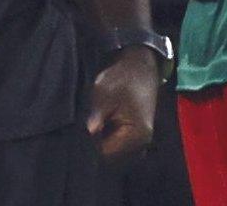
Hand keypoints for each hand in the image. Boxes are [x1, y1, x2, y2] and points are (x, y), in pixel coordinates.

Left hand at [86, 46, 157, 162]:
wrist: (139, 67)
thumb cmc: (122, 79)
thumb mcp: (104, 93)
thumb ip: (97, 115)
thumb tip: (89, 132)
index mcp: (137, 135)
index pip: (105, 155)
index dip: (90, 145)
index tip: (84, 130)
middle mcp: (142, 144)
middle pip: (110, 159)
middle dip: (96, 145)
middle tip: (89, 126)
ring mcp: (141, 142)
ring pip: (113, 155)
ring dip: (102, 143)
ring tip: (96, 124)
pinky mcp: (137, 138)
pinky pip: (118, 149)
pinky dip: (108, 141)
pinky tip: (103, 126)